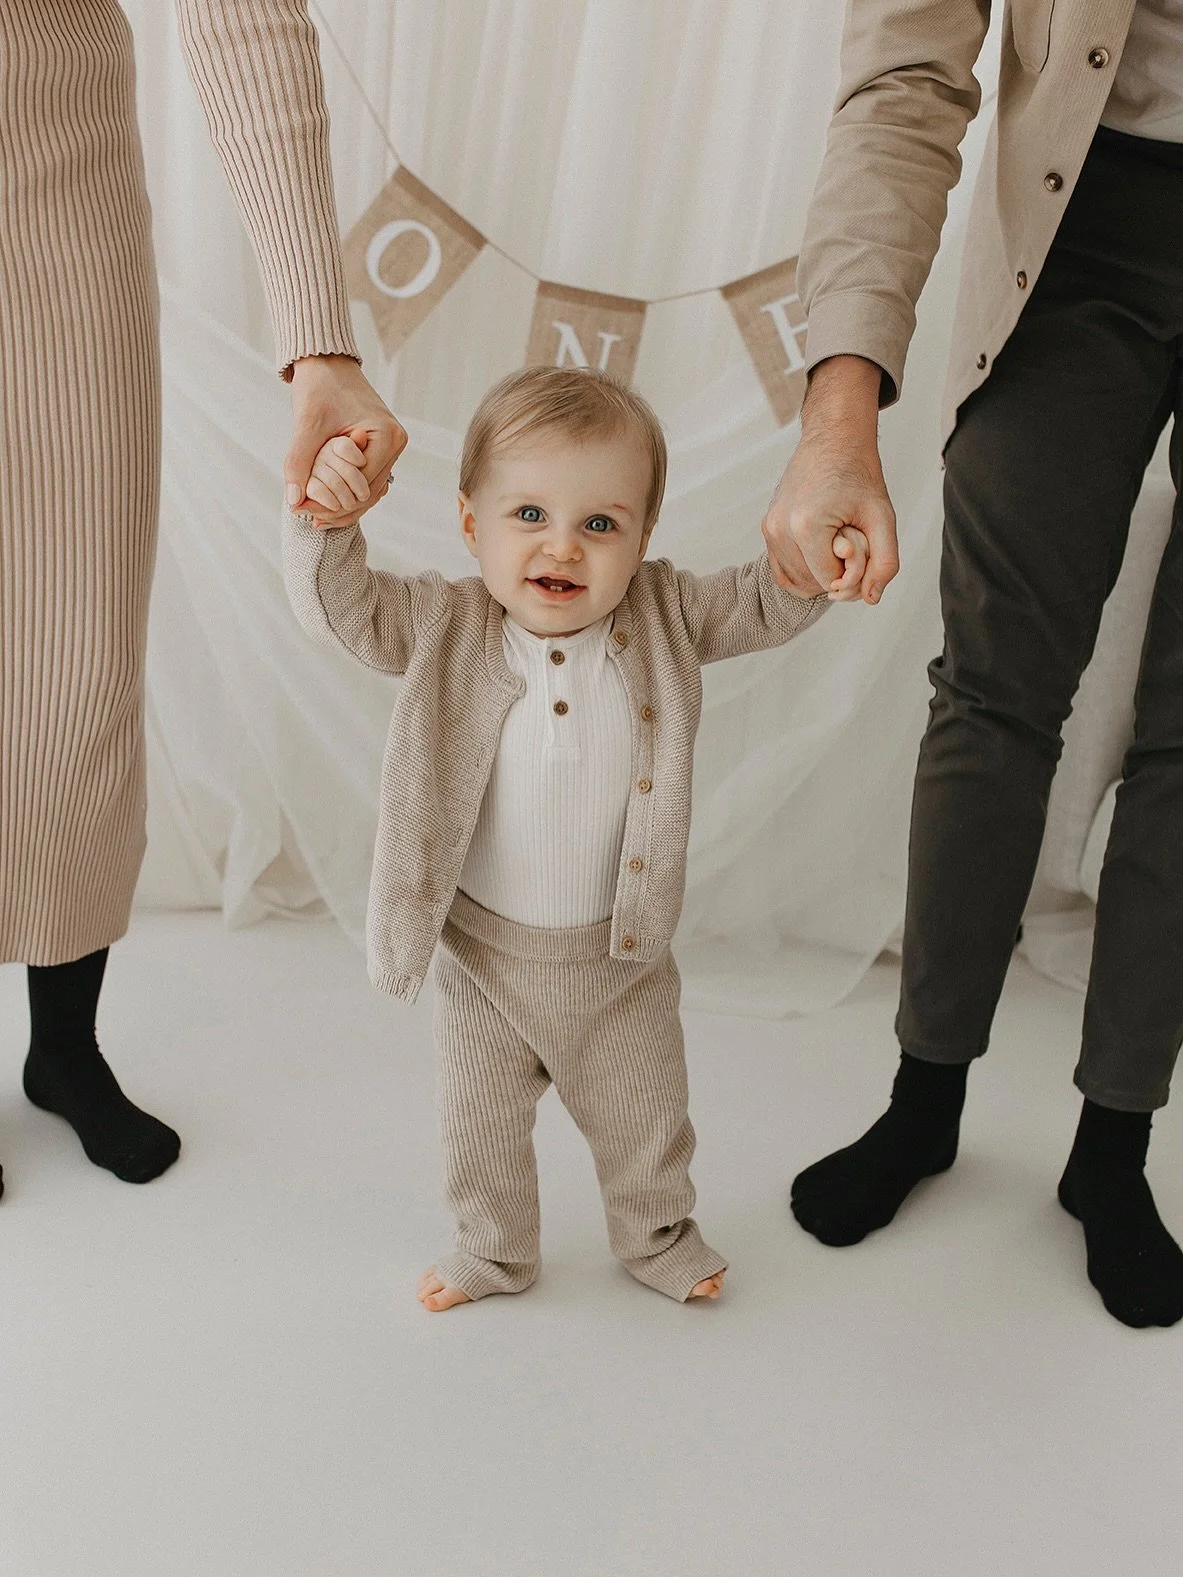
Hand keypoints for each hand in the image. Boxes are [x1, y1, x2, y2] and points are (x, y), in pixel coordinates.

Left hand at [285, 354, 406, 525]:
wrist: (326, 362)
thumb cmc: (319, 386)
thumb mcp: (307, 424)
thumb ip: (299, 461)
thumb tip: (293, 501)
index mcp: (387, 436)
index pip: (363, 486)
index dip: (335, 503)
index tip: (306, 511)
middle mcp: (396, 444)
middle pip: (370, 494)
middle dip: (340, 509)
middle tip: (310, 519)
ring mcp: (391, 447)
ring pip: (370, 491)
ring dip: (345, 504)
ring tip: (315, 515)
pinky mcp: (381, 448)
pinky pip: (367, 479)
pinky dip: (348, 492)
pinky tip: (327, 502)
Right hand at [762, 356, 898, 606]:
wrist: (833, 440)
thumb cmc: (858, 474)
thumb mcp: (883, 517)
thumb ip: (884, 562)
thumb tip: (870, 598)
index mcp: (806, 527)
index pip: (831, 582)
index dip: (853, 572)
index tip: (859, 542)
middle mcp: (780, 530)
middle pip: (814, 584)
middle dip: (837, 573)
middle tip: (849, 538)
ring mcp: (769, 530)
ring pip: (799, 582)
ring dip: (822, 571)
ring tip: (834, 538)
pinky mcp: (767, 529)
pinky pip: (783, 573)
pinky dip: (805, 571)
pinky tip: (821, 550)